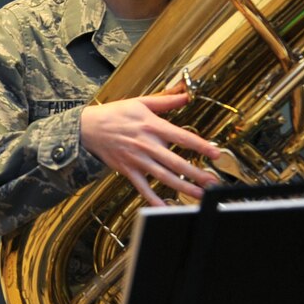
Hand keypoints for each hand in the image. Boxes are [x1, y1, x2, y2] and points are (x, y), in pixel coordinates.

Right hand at [80, 89, 219, 204]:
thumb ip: (165, 101)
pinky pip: (142, 188)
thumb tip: (185, 96)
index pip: (182, 137)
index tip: (216, 153)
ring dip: (182, 187)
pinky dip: (153, 199)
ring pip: (163, 176)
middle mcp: (146, 145)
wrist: (87, 128)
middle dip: (196, 173)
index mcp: (152, 126)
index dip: (201, 146)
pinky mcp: (128, 170)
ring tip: (198, 194)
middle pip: (176, 162)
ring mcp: (137, 160)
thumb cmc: (114, 114)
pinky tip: (165, 208)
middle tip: (213, 182)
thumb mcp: (140, 102)